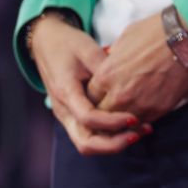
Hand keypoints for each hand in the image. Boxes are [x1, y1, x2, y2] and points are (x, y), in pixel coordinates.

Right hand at [26, 13, 144, 156]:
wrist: (47, 43)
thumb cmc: (69, 44)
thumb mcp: (88, 49)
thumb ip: (106, 68)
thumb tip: (130, 83)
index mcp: (65, 92)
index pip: (88, 118)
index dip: (112, 122)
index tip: (134, 118)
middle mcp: (63, 110)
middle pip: (85, 142)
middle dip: (113, 144)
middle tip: (139, 133)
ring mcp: (66, 116)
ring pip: (88, 143)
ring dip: (113, 143)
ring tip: (141, 130)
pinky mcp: (73, 116)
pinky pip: (90, 134)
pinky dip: (109, 136)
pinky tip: (130, 125)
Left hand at [86, 13, 187, 120]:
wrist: (186, 39)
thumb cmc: (156, 33)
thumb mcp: (126, 38)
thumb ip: (114, 56)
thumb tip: (112, 59)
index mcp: (106, 75)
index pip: (90, 97)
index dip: (96, 95)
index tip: (103, 93)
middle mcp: (118, 94)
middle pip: (102, 114)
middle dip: (106, 111)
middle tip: (115, 104)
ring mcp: (138, 105)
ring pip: (122, 123)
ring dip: (124, 118)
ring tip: (131, 110)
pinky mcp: (157, 110)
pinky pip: (143, 122)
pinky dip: (142, 118)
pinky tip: (147, 107)